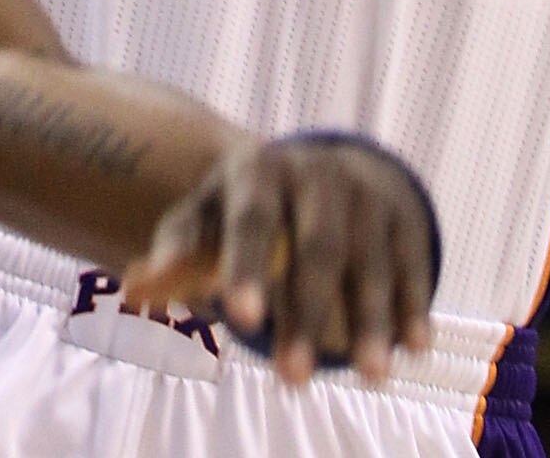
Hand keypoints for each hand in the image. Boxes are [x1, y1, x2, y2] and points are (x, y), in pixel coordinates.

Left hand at [122, 131, 437, 389]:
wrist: (318, 167)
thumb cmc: (245, 208)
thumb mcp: (206, 215)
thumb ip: (178, 251)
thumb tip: (136, 286)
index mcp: (258, 168)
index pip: (252, 219)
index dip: (247, 267)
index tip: (241, 320)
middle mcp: (317, 172)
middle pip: (316, 246)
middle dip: (307, 314)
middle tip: (293, 380)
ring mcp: (365, 191)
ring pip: (369, 259)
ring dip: (370, 318)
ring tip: (370, 375)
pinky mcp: (402, 215)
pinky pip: (411, 262)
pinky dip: (412, 303)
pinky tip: (413, 347)